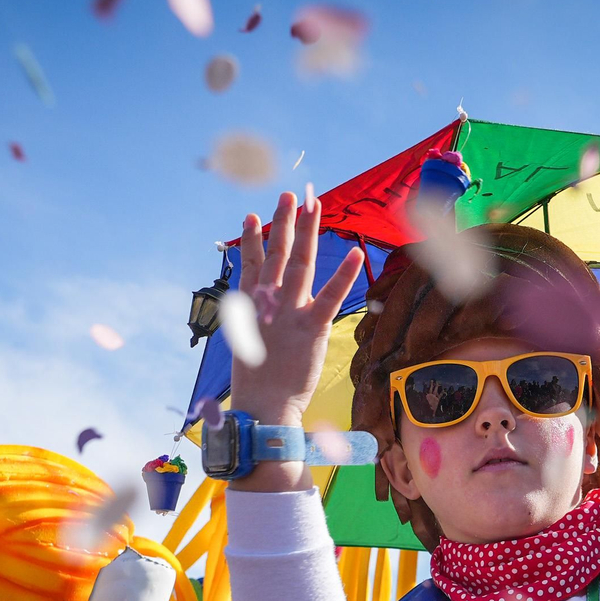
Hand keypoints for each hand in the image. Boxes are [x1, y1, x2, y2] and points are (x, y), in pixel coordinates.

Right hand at [227, 190, 365, 490]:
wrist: (263, 405)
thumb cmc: (256, 379)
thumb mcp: (245, 341)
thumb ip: (249, 315)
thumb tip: (252, 299)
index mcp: (252, 305)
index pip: (252, 264)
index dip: (252, 239)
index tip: (252, 216)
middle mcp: (270, 302)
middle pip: (278, 254)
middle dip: (284, 223)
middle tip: (289, 194)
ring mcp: (290, 312)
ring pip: (300, 264)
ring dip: (306, 233)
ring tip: (311, 205)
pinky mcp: (312, 328)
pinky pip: (330, 296)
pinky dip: (343, 275)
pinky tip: (354, 253)